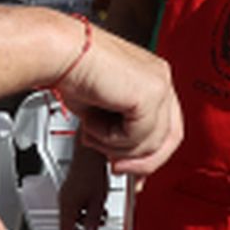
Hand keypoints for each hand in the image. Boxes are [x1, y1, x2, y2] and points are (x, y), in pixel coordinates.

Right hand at [53, 24, 181, 176]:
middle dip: (141, 162)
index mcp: (153, 79)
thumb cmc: (72, 74)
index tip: (135, 176)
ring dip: (116, 146)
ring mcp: (159, 85)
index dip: (151, 156)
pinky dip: (111, 138)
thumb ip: (124, 136)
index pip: (168, 127)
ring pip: (152, 143)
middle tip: (116, 167)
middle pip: (170, 139)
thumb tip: (129, 168)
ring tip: (93, 130)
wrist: (59, 54)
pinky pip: (138, 138)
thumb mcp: (104, 114)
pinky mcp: (151, 94)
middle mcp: (160, 79)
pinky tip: (94, 120)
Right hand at [57, 149, 110, 229]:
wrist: (90, 155)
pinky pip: (74, 207)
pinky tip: (94, 213)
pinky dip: (83, 214)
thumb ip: (92, 219)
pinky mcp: (71, 190)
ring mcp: (66, 195)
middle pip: (67, 226)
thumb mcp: (97, 200)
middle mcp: (63, 201)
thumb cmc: (92, 172)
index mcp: (67, 205)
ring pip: (72, 216)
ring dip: (83, 224)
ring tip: (95, 226)